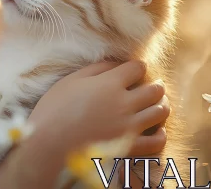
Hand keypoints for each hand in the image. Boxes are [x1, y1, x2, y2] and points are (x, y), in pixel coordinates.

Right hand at [28, 60, 168, 156]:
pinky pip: (156, 142)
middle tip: (150, 86)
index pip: (137, 68)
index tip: (132, 70)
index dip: (136, 66)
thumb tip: (115, 63)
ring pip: (160, 112)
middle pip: (155, 89)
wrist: (49, 145)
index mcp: (110, 84)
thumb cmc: (54, 110)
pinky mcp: (129, 148)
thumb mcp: (71, 81)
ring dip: (161, 105)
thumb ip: (96, 69)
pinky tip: (156, 130)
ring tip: (157, 104)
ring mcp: (129, 127)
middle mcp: (124, 103)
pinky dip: (160, 135)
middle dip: (154, 85)